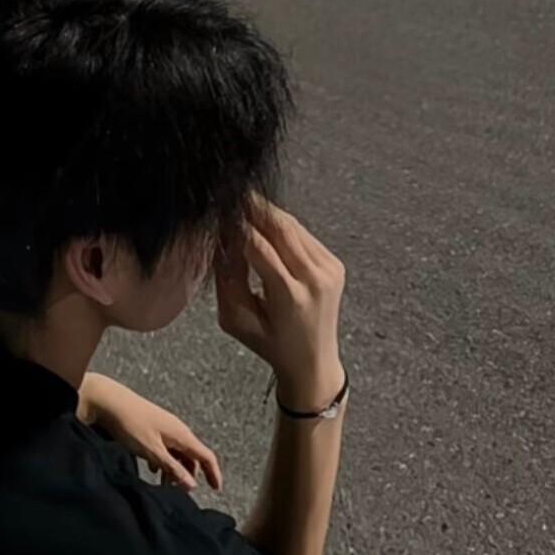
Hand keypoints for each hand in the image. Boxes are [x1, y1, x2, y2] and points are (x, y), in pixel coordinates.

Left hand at [78, 373, 221, 491]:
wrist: (109, 401)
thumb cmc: (130, 425)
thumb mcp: (152, 451)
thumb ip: (172, 469)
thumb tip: (192, 485)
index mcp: (182, 435)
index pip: (206, 456)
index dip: (213, 473)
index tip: (216, 489)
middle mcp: (177, 430)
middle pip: (191, 456)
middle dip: (189, 475)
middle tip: (180, 493)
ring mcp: (165, 427)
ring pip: (177, 453)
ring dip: (174, 469)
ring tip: (163, 485)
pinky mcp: (152, 427)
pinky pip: (165, 447)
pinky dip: (163, 461)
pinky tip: (152, 469)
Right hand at [215, 193, 346, 410]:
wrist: (313, 361)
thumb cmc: (269, 345)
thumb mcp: (235, 319)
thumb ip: (227, 280)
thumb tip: (220, 241)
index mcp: (289, 296)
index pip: (258, 246)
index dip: (237, 226)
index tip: (220, 213)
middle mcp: (314, 278)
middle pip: (280, 227)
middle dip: (254, 208)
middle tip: (233, 193)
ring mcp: (328, 270)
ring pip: (293, 226)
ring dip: (268, 213)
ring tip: (244, 204)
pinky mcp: (334, 264)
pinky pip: (304, 236)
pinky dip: (283, 226)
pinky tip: (265, 223)